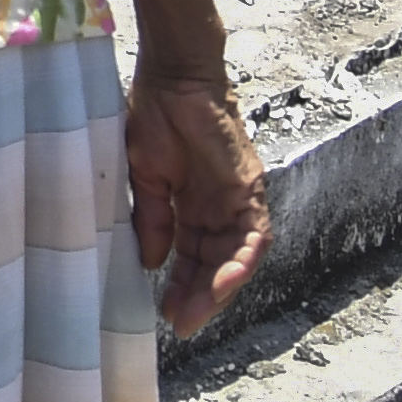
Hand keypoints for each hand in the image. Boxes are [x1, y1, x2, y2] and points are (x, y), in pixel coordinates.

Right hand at [122, 68, 269, 334]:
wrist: (172, 77)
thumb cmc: (154, 116)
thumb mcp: (145, 178)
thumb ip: (154, 220)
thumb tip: (152, 262)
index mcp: (193, 206)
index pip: (192, 257)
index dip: (180, 286)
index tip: (164, 314)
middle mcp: (220, 208)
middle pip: (217, 263)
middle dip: (199, 296)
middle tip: (181, 324)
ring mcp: (239, 199)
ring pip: (238, 255)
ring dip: (221, 287)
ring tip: (197, 312)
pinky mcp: (250, 187)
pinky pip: (256, 232)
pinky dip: (243, 259)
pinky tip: (224, 283)